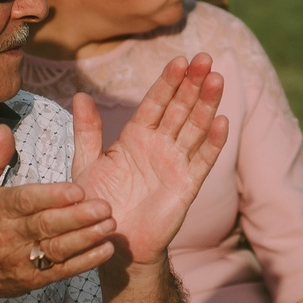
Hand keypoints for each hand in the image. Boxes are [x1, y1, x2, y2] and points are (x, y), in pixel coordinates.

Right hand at [0, 128, 118, 302]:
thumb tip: (5, 128)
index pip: (25, 201)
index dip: (52, 196)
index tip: (78, 190)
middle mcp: (6, 236)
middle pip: (45, 226)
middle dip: (77, 217)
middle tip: (106, 206)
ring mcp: (20, 261)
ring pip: (56, 250)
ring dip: (86, 239)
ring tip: (110, 226)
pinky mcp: (32, 280)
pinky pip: (61, 271)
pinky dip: (85, 262)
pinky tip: (105, 249)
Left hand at [71, 52, 228, 266]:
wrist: (111, 244)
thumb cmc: (97, 205)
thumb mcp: (87, 164)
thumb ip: (86, 131)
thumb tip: (79, 95)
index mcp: (135, 137)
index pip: (155, 103)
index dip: (168, 82)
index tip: (179, 60)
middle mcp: (159, 146)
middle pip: (180, 108)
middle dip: (192, 84)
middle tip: (204, 58)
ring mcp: (175, 164)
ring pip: (195, 128)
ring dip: (207, 104)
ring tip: (216, 79)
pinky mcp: (186, 186)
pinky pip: (202, 160)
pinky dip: (213, 142)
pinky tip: (222, 121)